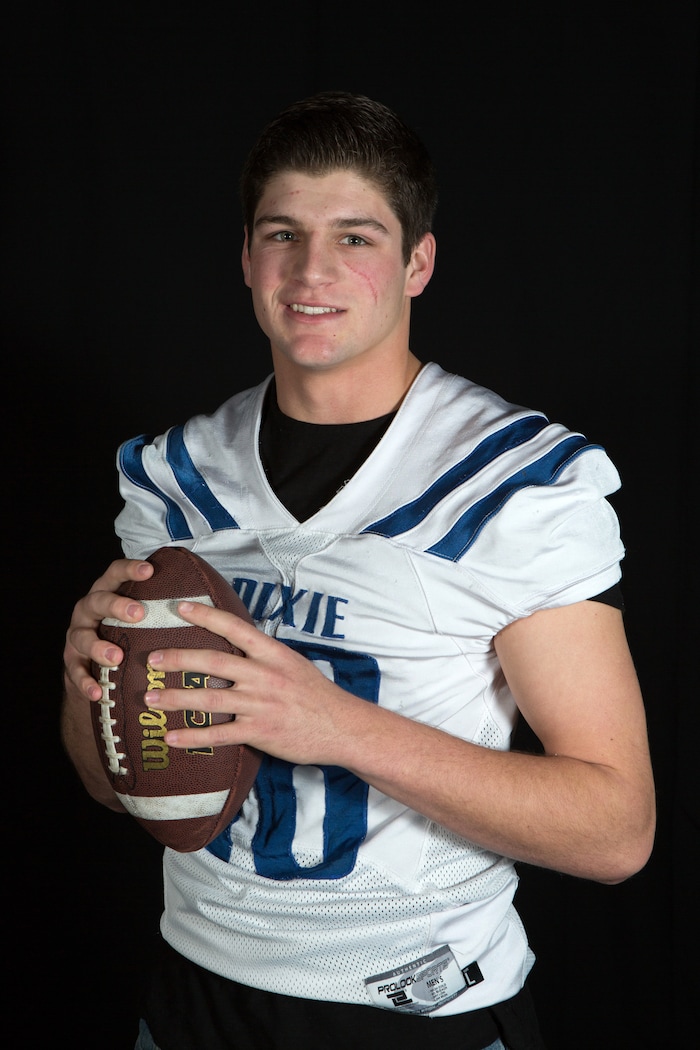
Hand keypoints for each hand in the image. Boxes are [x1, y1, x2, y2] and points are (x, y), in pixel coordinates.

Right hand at [63, 558, 153, 700]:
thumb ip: (162, 608)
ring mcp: (77, 635)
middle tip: (138, 614)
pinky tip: (97, 692)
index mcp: (107, 592)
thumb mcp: (141, 618)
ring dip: (98, 647)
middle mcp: (89, 610)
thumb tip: (209, 602)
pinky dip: (86, 682)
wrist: (96, 668)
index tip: (149, 570)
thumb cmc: (128, 635)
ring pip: (82, 637)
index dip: (129, 569)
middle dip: (117, 606)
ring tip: (116, 657)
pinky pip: (75, 671)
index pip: (115, 573)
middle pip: (98, 601)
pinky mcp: (71, 661)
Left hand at [144, 599, 360, 765]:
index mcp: (272, 654)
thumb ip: (265, 657)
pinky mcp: (259, 732)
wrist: (343, 727)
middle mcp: (263, 675)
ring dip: (175, 698)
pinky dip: (192, 737)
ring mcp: (260, 704)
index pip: (234, 628)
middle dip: (178, 659)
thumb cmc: (318, 696)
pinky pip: (219, 734)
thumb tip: (238, 646)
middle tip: (152, 659)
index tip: (179, 607)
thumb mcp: (294, 665)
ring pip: (209, 698)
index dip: (205, 616)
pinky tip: (171, 738)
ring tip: (150, 697)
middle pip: (213, 662)